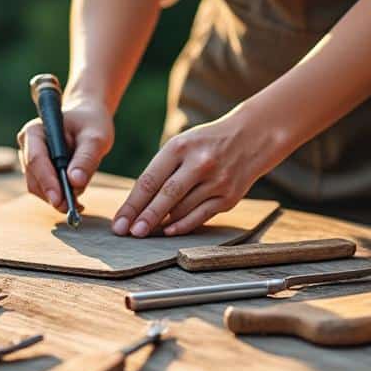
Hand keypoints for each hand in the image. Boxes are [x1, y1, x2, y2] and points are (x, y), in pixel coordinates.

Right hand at [17, 95, 113, 211]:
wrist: (88, 121)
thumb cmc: (91, 124)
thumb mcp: (95, 138)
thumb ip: (86, 158)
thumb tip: (75, 183)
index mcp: (35, 131)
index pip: (36, 159)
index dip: (47, 181)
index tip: (60, 200)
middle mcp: (28, 146)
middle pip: (34, 178)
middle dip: (53, 194)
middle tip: (74, 207)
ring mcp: (31, 160)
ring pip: (38, 188)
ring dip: (57, 198)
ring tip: (79, 203)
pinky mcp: (39, 173)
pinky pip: (45, 190)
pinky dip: (59, 197)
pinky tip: (75, 200)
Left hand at [112, 103, 291, 237]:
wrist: (251, 137)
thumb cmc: (206, 143)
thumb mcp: (181, 145)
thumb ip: (162, 171)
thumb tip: (138, 205)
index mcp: (180, 147)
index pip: (149, 180)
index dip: (132, 204)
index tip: (119, 222)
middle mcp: (199, 163)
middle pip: (165, 196)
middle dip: (144, 217)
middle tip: (128, 233)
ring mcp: (216, 181)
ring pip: (182, 209)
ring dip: (161, 223)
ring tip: (144, 232)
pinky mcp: (229, 197)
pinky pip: (200, 216)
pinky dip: (182, 225)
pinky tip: (168, 231)